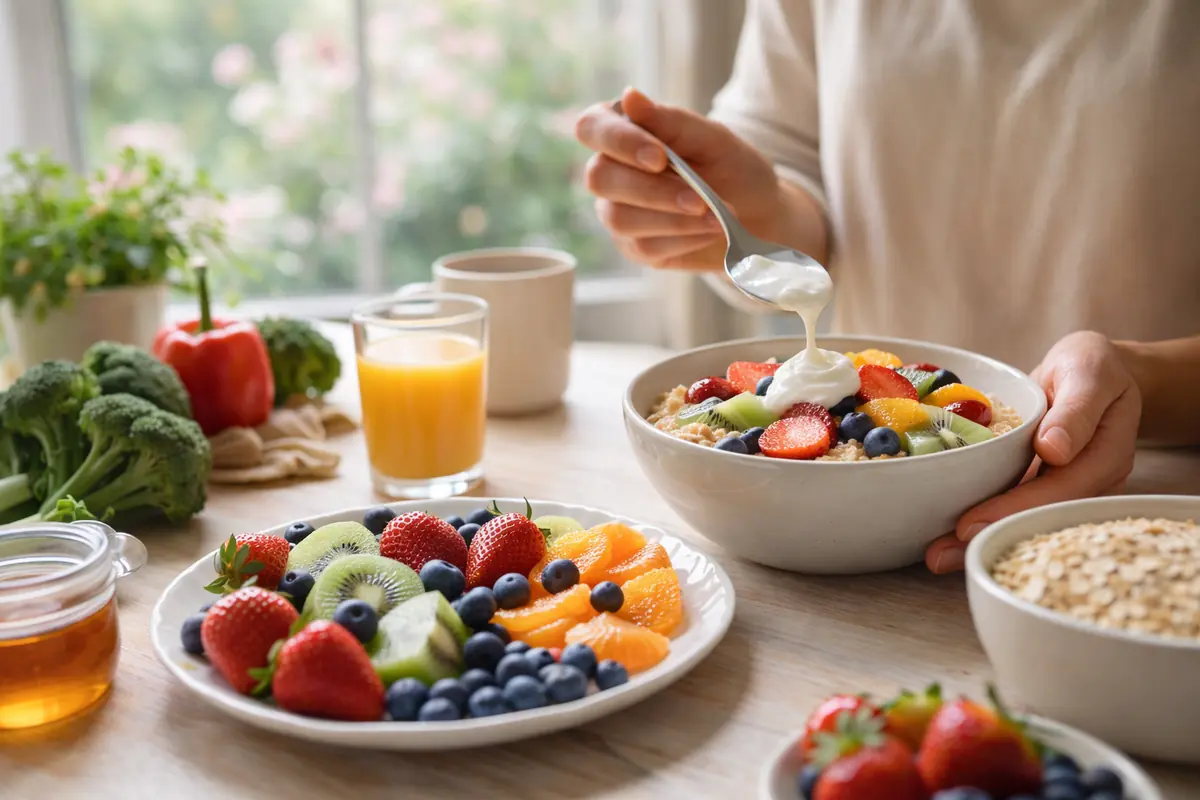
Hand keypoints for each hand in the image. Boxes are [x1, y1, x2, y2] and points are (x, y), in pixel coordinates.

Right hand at [574, 87, 784, 269]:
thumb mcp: (713, 139)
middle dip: (653, 191)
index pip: (592, 127)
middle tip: (700, 200)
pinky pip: (644, 247)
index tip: (660, 158)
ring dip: (673, 220)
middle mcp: (611, 170)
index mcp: (623, 130)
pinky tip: (708, 232)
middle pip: (600, 178)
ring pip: (620, 218)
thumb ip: (671, 121)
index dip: (619, 142)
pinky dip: (683, 239)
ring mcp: (617, 211)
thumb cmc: (732, 169)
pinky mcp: (633, 246)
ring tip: (715, 219)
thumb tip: (629, 96)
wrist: (757, 217)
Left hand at [925, 331, 1141, 573]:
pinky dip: (985, 520)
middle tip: (941, 555)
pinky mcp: (1044, 485)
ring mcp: (1066, 488)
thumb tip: (1055, 450)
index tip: (971, 524)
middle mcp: (1089, 481)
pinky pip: (1015, 506)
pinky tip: (949, 537)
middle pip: (1038, 515)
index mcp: (1105, 455)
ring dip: (982, 538)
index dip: (1014, 508)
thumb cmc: (1092, 367)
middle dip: (989, 534)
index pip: (1058, 489)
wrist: (1093, 372)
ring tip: (937, 557)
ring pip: (1024, 518)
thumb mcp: (1089, 371)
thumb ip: (1076, 409)